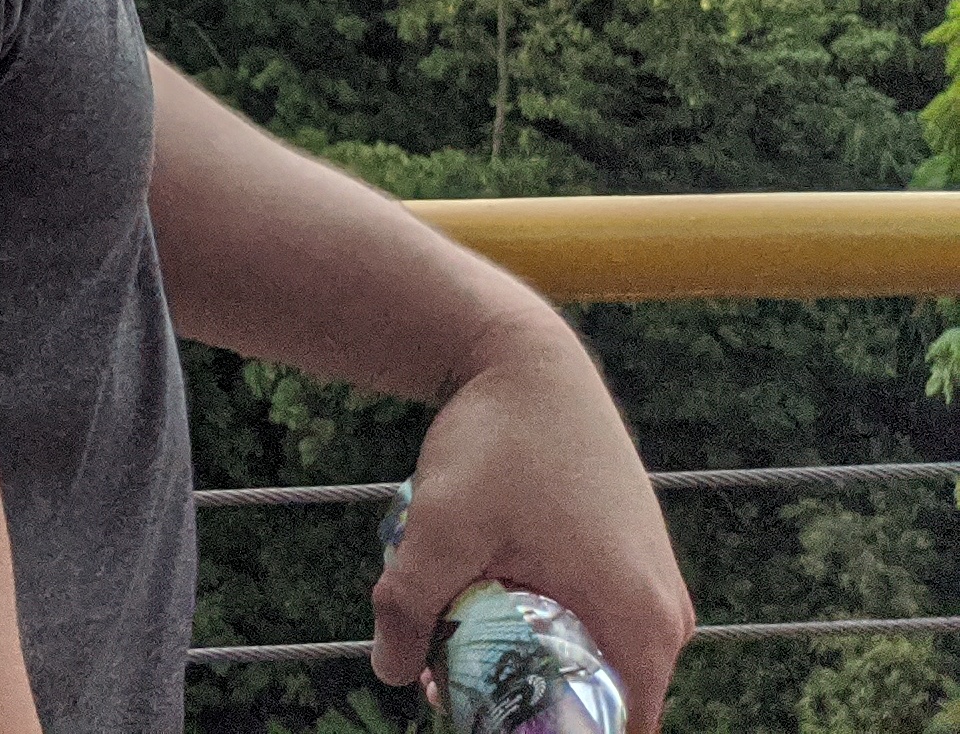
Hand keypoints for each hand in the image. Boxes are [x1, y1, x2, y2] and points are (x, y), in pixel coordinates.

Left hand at [372, 310, 694, 730]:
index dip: (545, 730)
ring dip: (530, 656)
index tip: (485, 713)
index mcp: (642, 624)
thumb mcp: (439, 527)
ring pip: (592, 657)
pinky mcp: (634, 562)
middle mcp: (666, 615)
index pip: (613, 730)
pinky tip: (486, 590)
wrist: (527, 360)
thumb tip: (391, 673)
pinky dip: (545, 621)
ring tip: (459, 626)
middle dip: (526, 697)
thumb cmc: (496, 441)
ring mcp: (656, 586)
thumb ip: (410, 606)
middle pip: (599, 699)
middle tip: (451, 672)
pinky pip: (595, 620)